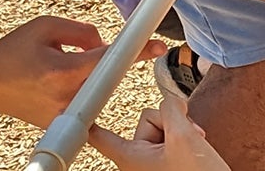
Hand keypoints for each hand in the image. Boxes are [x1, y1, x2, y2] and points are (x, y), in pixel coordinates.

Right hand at [0, 17, 162, 126]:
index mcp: (64, 72)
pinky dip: (78, 87)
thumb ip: (82, 30)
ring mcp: (63, 114)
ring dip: (86, 75)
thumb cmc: (11, 51)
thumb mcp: (45, 26)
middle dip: (103, 62)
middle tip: (81, 52)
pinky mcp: (59, 122)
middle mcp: (66, 97)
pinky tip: (51, 81)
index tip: (158, 47)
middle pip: (106, 77)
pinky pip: (83, 101)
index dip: (136, 51)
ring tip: (52, 68)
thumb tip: (103, 43)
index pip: (110, 60)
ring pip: (95, 90)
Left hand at [89, 92, 228, 170]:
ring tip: (195, 147)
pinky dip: (185, 139)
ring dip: (181, 132)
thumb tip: (171, 101)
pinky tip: (197, 148)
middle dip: (169, 123)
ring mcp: (151, 163)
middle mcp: (137, 161)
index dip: (89, 122)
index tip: (67, 112)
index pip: (101, 136)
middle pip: (146, 121)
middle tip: (187, 138)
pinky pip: (172, 139)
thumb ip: (172, 110)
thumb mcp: (185, 136)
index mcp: (130, 158)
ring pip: (163, 127)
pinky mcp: (165, 163)